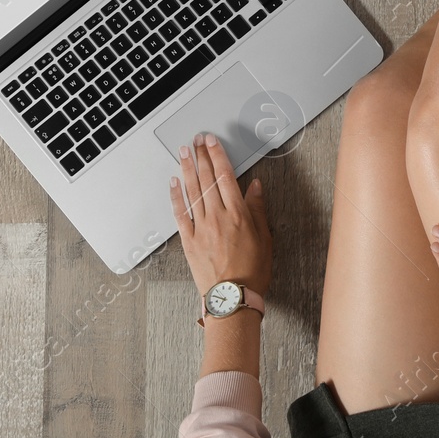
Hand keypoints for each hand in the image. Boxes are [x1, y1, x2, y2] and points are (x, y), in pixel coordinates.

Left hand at [170, 132, 271, 297]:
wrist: (232, 297)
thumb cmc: (252, 271)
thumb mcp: (264, 238)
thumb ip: (257, 209)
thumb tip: (254, 186)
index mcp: (238, 214)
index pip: (225, 176)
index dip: (218, 156)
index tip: (212, 142)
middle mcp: (218, 217)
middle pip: (207, 179)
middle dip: (201, 156)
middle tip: (196, 140)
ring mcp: (201, 228)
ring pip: (192, 191)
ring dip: (187, 169)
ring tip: (184, 152)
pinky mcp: (188, 240)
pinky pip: (180, 213)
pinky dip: (176, 196)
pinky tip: (174, 182)